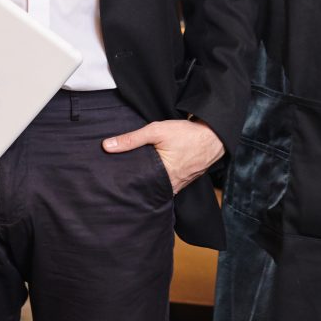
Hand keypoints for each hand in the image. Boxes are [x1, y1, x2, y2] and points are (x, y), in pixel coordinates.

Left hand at [103, 118, 223, 194]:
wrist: (213, 136)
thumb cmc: (186, 134)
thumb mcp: (156, 131)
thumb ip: (131, 139)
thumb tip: (107, 146)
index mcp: (162, 177)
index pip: (136, 186)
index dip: (124, 183)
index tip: (111, 180)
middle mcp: (171, 187)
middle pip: (146, 189)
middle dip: (134, 185)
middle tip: (118, 180)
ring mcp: (178, 186)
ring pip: (156, 188)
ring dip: (146, 183)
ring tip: (132, 178)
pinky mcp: (183, 181)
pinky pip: (166, 185)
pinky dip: (158, 180)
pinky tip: (151, 174)